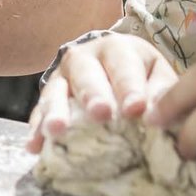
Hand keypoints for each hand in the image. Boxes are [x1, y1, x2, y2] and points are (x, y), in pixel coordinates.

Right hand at [25, 31, 174, 152]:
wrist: (110, 62)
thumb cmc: (139, 73)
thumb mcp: (155, 73)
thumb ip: (161, 91)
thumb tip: (159, 114)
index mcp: (117, 48)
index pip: (124, 66)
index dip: (130, 87)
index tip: (136, 109)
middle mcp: (85, 57)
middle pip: (86, 74)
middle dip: (93, 94)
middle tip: (100, 114)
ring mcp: (62, 76)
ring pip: (56, 91)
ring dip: (55, 111)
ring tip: (56, 131)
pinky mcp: (47, 95)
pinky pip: (38, 111)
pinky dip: (36, 128)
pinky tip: (34, 146)